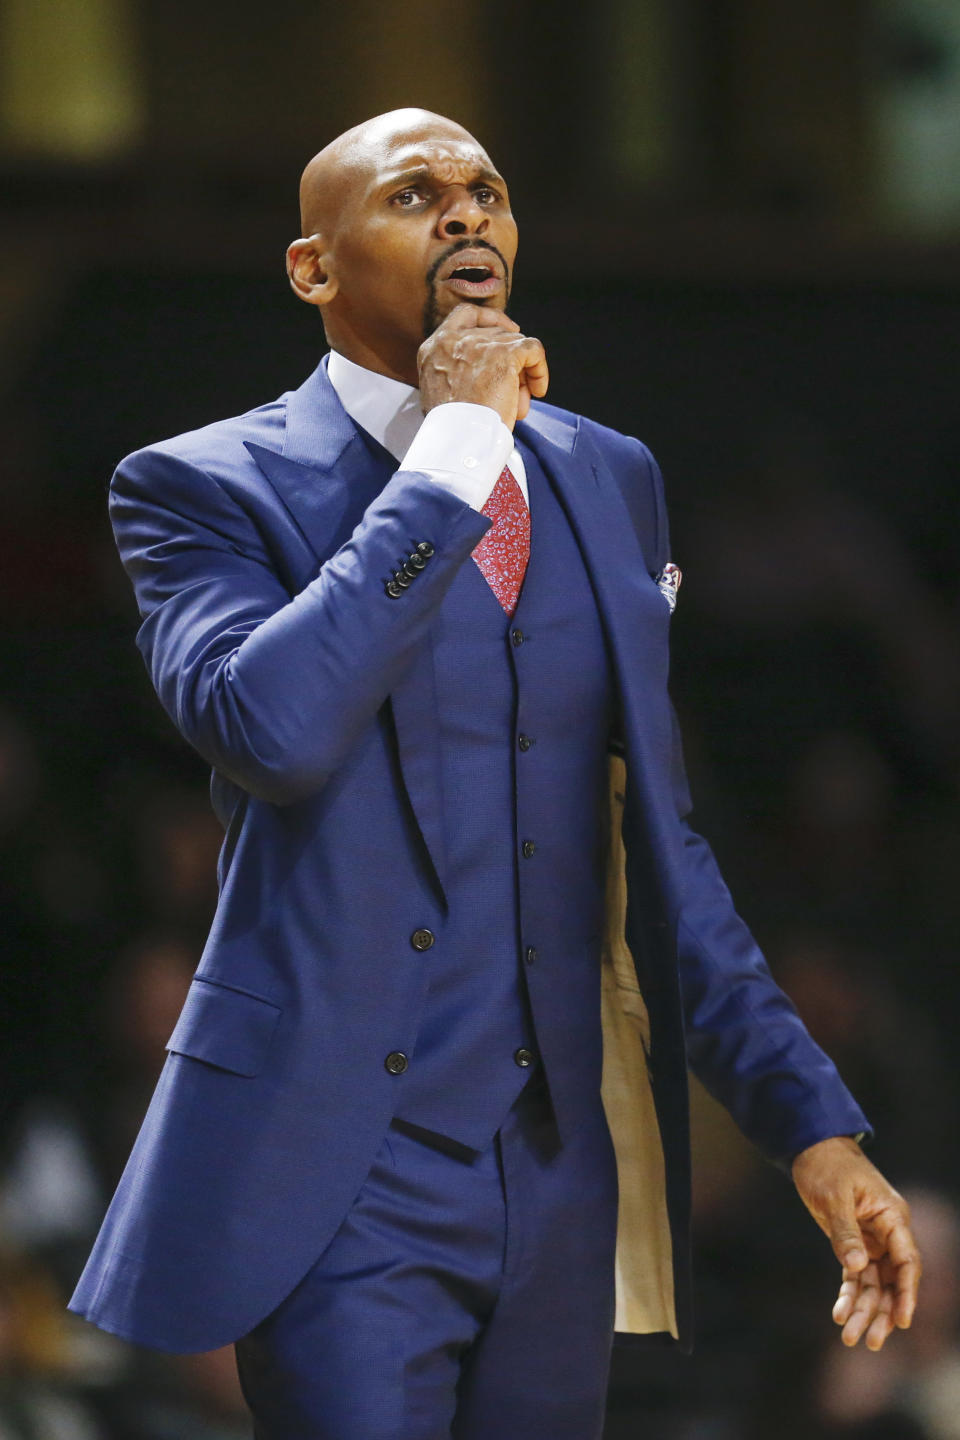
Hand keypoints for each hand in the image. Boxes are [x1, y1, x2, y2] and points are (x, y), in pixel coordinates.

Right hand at [418, 303, 548, 429]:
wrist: (459, 440)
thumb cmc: (452, 428)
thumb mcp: (439, 393)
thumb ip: (456, 373)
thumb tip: (488, 371)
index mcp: (434, 348)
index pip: (465, 315)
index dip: (490, 319)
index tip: (507, 332)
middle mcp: (454, 339)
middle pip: (497, 334)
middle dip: (509, 361)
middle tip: (513, 390)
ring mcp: (480, 344)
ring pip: (516, 345)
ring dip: (522, 375)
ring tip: (517, 403)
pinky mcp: (505, 354)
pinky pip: (534, 350)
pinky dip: (540, 371)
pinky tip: (537, 391)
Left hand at [792, 1136, 920, 1349]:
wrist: (812, 1149)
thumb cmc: (827, 1166)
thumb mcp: (834, 1197)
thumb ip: (846, 1233)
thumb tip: (857, 1268)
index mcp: (893, 1217)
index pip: (907, 1261)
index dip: (907, 1293)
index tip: (903, 1321)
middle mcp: (887, 1233)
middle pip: (892, 1281)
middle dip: (882, 1313)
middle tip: (869, 1342)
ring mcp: (871, 1241)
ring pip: (874, 1284)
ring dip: (863, 1310)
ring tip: (849, 1337)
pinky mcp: (853, 1244)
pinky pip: (855, 1277)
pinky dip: (848, 1295)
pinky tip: (839, 1314)